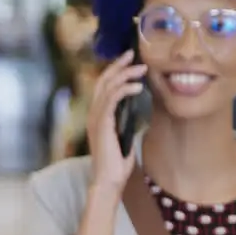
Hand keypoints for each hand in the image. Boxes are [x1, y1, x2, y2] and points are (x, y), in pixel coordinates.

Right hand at [86, 50, 146, 190]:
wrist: (108, 181)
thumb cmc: (116, 164)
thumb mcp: (123, 138)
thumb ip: (126, 123)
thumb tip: (137, 112)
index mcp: (97, 116)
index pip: (103, 86)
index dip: (114, 71)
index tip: (129, 61)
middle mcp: (93, 113)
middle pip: (103, 80)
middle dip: (118, 65)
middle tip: (132, 53)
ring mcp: (96, 118)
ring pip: (108, 86)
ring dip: (126, 74)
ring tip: (142, 69)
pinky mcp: (102, 123)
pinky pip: (112, 99)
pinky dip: (125, 90)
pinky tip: (138, 87)